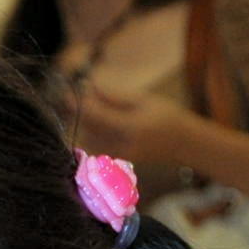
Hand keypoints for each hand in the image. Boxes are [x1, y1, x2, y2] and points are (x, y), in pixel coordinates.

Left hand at [76, 87, 198, 166]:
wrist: (181, 144)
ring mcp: (114, 156)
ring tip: (92, 106)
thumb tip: (89, 88)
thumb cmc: (166, 116)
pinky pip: (93, 145)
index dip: (77, 104)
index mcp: (129, 127)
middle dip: (79, 112)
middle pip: (86, 128)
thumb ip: (114, 96)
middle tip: (78, 95)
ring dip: (84, 122)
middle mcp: (118, 145)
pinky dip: (90, 132)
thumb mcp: (142, 100)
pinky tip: (99, 121)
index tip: (67, 92)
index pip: (94, 115)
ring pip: (86, 138)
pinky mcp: (113, 161)